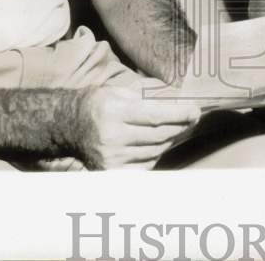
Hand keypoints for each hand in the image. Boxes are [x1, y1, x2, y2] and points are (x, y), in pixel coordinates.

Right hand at [79, 78, 199, 169]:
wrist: (69, 126)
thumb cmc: (98, 104)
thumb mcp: (119, 91)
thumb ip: (148, 93)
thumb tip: (178, 94)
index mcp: (114, 112)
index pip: (155, 116)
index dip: (179, 114)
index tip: (195, 111)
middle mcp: (112, 137)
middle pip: (159, 135)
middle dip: (180, 126)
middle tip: (191, 118)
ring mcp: (111, 158)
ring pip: (155, 151)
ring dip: (170, 140)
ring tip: (175, 128)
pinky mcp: (111, 172)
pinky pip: (146, 166)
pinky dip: (156, 154)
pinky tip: (158, 144)